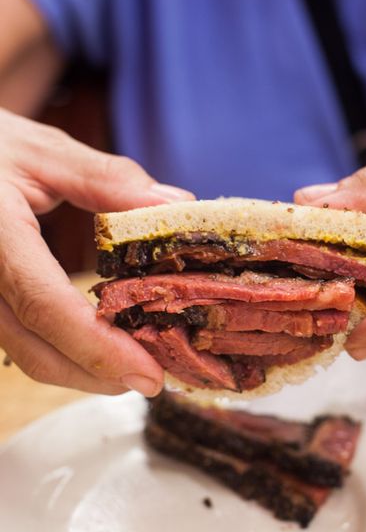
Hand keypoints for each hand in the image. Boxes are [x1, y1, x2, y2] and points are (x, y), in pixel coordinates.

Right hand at [0, 108, 194, 394]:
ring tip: (137, 367)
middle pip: (37, 351)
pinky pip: (24, 343)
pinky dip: (67, 355)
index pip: (45, 305)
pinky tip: (103, 347)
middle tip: (156, 380)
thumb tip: (176, 205)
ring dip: (85, 372)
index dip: (98, 347)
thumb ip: (108, 179)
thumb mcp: (45, 151)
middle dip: (101, 376)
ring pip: (29, 357)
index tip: (148, 373)